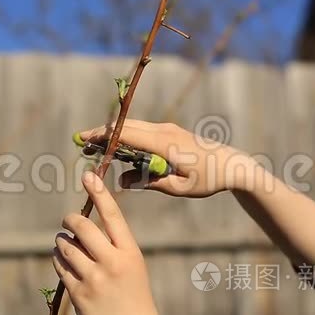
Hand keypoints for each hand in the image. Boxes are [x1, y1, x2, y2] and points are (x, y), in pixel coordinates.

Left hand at [52, 172, 157, 314]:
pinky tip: (64, 260)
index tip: (88, 176)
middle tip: (69, 219)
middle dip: (71, 219)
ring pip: (66, 246)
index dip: (100, 194)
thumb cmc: (133, 291)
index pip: (113, 216)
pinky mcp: (78, 294)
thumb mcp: (132, 264)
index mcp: (130, 253)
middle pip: (82, 227)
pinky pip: (60, 266)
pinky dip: (59, 258)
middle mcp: (112, 263)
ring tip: (66, 243)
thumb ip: (113, 244)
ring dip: (62, 241)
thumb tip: (81, 224)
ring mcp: (93, 279)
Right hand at [79, 120, 254, 196]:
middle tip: (81, 141)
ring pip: (133, 127)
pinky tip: (116, 147)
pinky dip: (126, 137)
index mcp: (165, 143)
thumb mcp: (178, 187)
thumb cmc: (209, 179)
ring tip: (93, 144)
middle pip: (126, 127)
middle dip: (102, 133)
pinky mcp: (169, 132)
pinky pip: (142, 131)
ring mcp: (167, 129)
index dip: (104, 136)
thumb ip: (149, 183)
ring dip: (113, 134)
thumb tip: (120, 181)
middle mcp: (164, 130)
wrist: (233, 165)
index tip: (85, 139)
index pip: (128, 135)